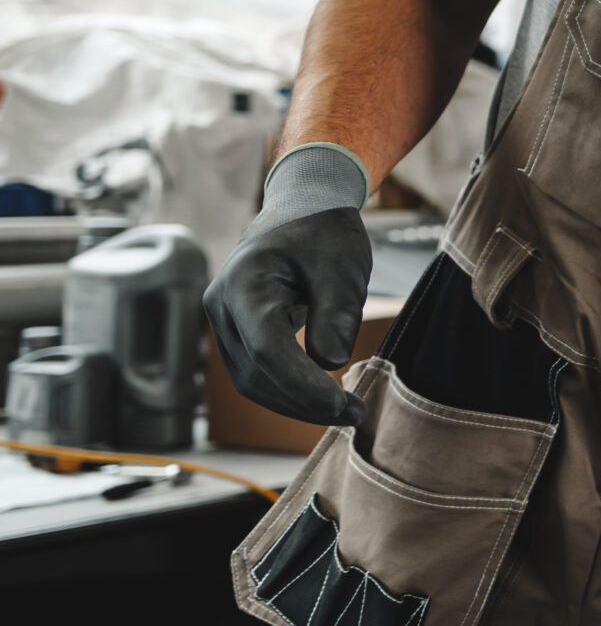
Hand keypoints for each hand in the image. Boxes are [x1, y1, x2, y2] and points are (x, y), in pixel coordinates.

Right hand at [203, 146, 372, 426]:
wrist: (303, 211)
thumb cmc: (324, 233)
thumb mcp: (343, 264)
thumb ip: (337, 310)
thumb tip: (330, 362)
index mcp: (244, 282)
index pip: (267, 348)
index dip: (303, 384)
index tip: (343, 404)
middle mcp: (221, 304)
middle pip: (255, 372)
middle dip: (303, 402)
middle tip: (354, 415)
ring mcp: (223, 321)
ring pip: (251, 381)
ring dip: (295, 404)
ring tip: (344, 411)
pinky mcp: (235, 333)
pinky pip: (255, 373)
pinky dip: (287, 391)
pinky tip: (323, 399)